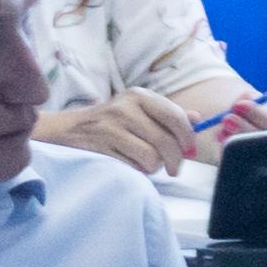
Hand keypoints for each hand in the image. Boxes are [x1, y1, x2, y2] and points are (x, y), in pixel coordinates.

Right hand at [35, 90, 214, 177]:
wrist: (68, 130)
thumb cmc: (110, 121)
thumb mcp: (138, 110)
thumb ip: (168, 114)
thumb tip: (198, 119)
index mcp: (139, 96)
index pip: (176, 116)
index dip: (187, 137)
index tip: (188, 149)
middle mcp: (125, 108)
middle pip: (167, 141)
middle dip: (176, 160)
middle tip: (175, 168)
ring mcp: (112, 128)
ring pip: (152, 157)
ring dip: (154, 167)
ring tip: (147, 163)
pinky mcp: (102, 147)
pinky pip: (134, 166)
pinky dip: (138, 170)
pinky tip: (131, 164)